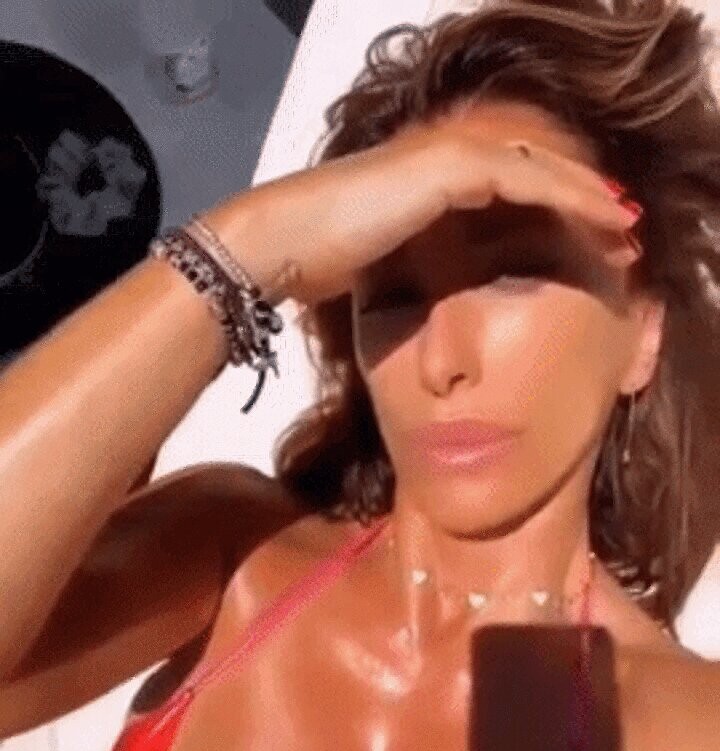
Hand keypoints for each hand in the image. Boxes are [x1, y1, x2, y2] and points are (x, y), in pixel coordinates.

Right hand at [212, 120, 639, 307]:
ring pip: (539, 168)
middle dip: (581, 198)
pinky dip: (567, 195)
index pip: (506, 186)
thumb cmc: (314, 265)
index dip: (551, 208)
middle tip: (624, 230)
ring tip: (626, 225)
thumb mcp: (382, 270)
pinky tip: (598, 216)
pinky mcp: (449, 169)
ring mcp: (446, 156)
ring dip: (588, 195)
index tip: (588, 241)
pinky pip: (527, 179)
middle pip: (532, 170)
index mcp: (428, 180)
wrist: (280, 246)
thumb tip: (439, 307)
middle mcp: (441, 157)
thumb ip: (418, 270)